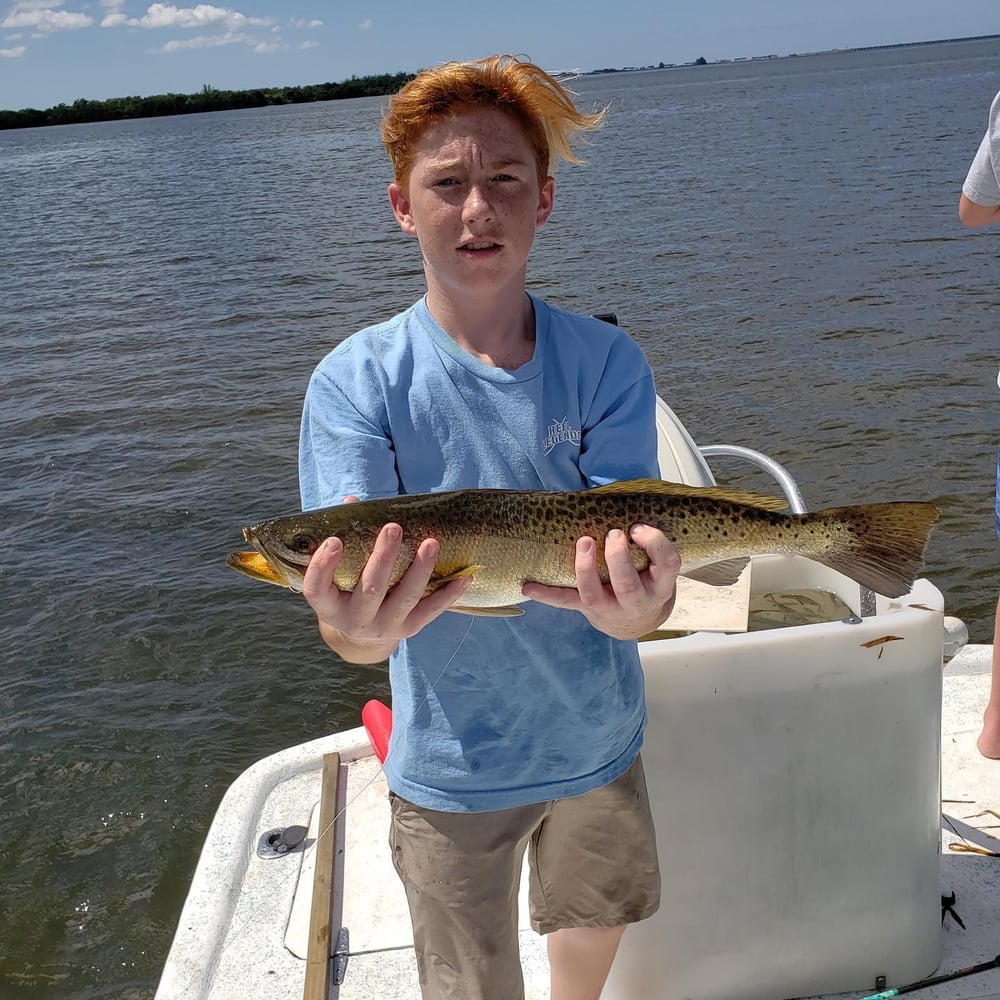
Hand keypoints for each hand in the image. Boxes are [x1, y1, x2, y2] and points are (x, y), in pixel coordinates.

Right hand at [301, 497, 470, 661]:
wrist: (362, 637)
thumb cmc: (346, 591)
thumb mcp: (335, 574)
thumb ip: (343, 538)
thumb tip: (353, 501)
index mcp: (328, 605)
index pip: (316, 588)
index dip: (322, 566)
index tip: (334, 540)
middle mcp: (354, 619)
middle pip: (370, 589)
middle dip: (384, 557)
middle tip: (393, 527)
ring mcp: (384, 626)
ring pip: (405, 598)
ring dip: (420, 570)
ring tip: (431, 542)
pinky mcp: (408, 629)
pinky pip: (431, 611)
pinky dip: (448, 594)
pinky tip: (464, 576)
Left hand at [522, 525, 679, 639]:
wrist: (637, 621)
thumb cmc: (646, 580)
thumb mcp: (656, 563)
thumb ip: (647, 539)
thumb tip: (622, 496)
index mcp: (660, 584)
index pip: (667, 564)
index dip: (654, 543)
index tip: (638, 527)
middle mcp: (638, 600)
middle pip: (628, 584)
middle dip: (618, 557)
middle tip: (613, 534)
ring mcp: (611, 608)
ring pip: (595, 594)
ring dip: (585, 569)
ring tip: (583, 542)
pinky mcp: (589, 610)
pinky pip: (566, 602)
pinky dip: (546, 594)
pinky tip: (528, 586)